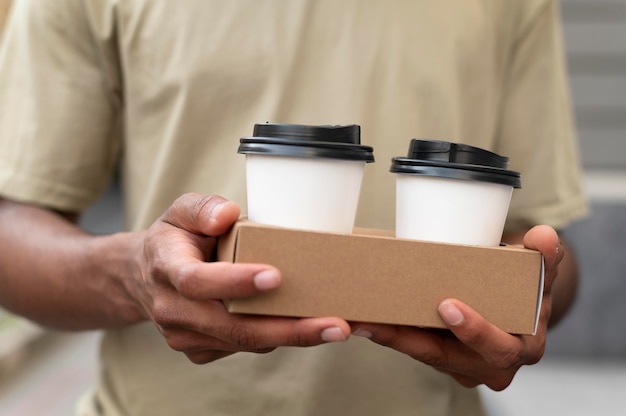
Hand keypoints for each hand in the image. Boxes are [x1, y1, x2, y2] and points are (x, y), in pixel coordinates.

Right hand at [127, 193, 349, 363]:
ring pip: (244, 342)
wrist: (144, 277)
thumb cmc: (173, 239)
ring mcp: (185, 336)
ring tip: (335, 328)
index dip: (235, 282)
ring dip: (292, 337)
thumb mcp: (179, 210)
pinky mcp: (200, 350)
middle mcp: (173, 310)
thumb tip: (228, 215)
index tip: (276, 277)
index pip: (197, 281)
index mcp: (165, 269)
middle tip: (335, 325)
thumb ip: (203, 207)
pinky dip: (278, 338)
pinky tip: (308, 326)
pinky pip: (244, 348)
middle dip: (287, 329)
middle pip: (232, 327)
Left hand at [350, 225, 563, 389]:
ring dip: (390, 337)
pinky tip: (365, 318)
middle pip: (446, 357)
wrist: (514, 311)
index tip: (449, 306)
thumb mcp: (541, 276)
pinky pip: (412, 346)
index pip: (496, 347)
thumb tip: (545, 237)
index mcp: (519, 349)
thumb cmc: (527, 295)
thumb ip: (546, 256)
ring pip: (421, 353)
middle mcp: (487, 366)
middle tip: (381, 319)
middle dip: (411, 339)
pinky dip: (389, 333)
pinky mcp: (437, 357)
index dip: (474, 330)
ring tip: (361, 319)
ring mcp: (459, 365)